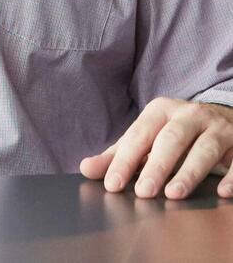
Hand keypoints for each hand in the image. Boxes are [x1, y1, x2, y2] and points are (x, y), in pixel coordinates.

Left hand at [79, 97, 232, 198]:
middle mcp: (189, 114)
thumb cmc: (176, 133)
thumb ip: (119, 154)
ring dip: (189, 172)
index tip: (113, 184)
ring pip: (204, 149)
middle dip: (156, 166)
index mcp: (160, 111)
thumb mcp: (148, 137)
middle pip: (170, 140)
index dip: (125, 160)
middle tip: (143, 192)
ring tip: (174, 194)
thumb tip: (86, 169)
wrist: (222, 117)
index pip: (138, 136)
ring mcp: (217, 127)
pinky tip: (220, 192)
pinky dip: (231, 176)